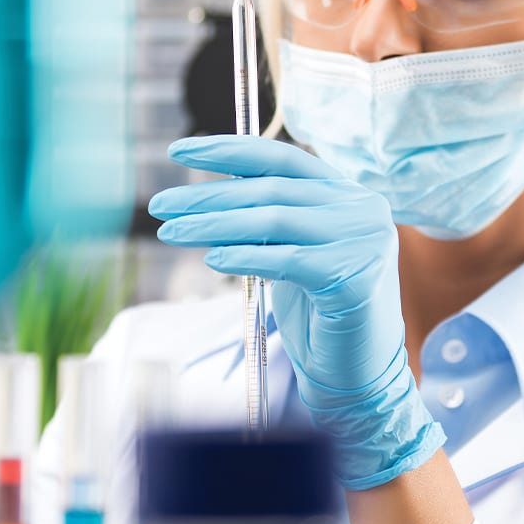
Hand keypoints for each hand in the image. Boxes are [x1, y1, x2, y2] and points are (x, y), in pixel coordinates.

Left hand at [148, 135, 443, 489]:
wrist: (358, 374)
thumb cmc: (320, 314)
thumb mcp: (292, 252)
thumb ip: (268, 218)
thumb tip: (211, 190)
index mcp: (347, 194)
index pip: (282, 158)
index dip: (228, 149)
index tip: (178, 148)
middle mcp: (362, 209)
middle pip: (272, 189)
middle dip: (209, 195)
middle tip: (160, 204)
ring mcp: (363, 242)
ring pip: (276, 219)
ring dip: (215, 224)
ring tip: (171, 231)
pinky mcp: (354, 278)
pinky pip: (288, 259)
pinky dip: (246, 257)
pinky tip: (213, 259)